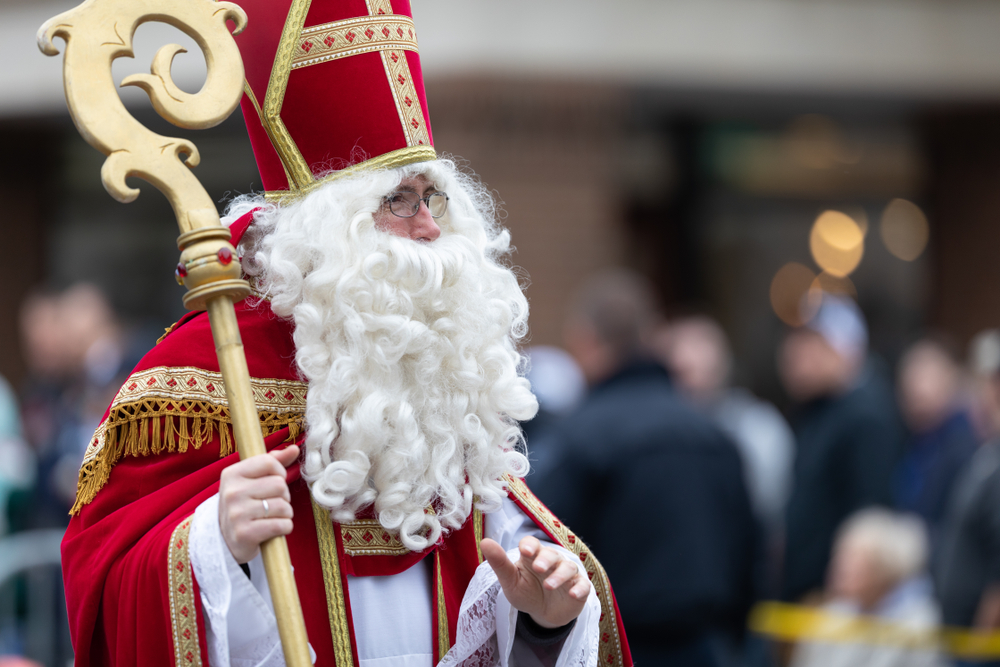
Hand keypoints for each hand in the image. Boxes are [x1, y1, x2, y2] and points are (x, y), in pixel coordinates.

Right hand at [219, 445, 298, 563]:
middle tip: (272, 504)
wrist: (226, 540)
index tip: (274, 482)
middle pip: (279, 485)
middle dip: (284, 496)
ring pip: (283, 506)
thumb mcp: (252, 480)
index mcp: (232, 474)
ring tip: (273, 517)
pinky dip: (285, 527)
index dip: (279, 472)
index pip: (269, 462)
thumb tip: (294, 449)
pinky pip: (281, 525)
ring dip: (285, 513)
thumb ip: (272, 462)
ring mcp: (237, 514)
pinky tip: (274, 529)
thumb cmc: (244, 505)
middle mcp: (232, 492)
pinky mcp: (245, 534)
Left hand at [481, 536, 589, 628]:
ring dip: (559, 575)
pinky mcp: (579, 589)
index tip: (525, 551)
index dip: (530, 545)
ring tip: (549, 585)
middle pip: (551, 554)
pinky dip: (579, 588)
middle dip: (545, 560)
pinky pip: (583, 585)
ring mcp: (567, 574)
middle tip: (538, 568)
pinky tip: (573, 593)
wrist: (543, 614)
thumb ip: (499, 563)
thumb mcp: (510, 580)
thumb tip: (484, 541)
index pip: (532, 543)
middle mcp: (552, 561)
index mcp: (533, 556)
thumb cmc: (525, 592)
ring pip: (568, 568)